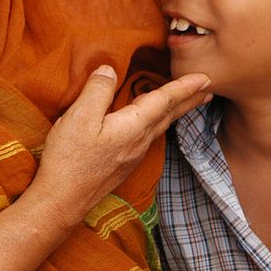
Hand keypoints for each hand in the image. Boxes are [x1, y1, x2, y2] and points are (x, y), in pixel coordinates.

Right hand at [31, 65, 211, 228]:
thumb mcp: (79, 117)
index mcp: (133, 127)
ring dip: (176, 112)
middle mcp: (139, 142)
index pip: (164, 101)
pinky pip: (149, 136)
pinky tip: (152, 124)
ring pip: (160, 127)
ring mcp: (132, 155)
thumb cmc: (69, 159)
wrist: (62, 201)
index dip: (184, 87)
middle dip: (189, 100)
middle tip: (208, 89)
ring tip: (186, 103)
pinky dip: (159, 123)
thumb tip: (109, 69)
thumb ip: (97, 90)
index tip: (205, 77)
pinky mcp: (123, 164)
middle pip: (169, 115)